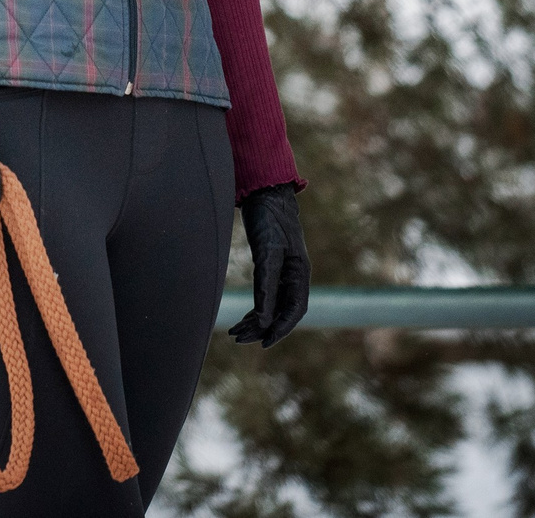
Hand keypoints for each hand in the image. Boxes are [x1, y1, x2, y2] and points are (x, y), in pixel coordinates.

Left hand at [229, 183, 308, 347]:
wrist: (265, 192)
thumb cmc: (269, 219)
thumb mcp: (268, 252)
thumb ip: (266, 286)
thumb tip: (262, 320)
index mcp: (300, 274)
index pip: (294, 311)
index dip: (280, 329)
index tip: (264, 342)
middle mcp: (293, 276)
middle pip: (281, 312)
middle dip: (262, 328)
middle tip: (238, 338)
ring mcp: (283, 272)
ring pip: (272, 306)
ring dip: (255, 321)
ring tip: (235, 333)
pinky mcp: (270, 266)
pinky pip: (266, 296)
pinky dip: (254, 309)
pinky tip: (242, 318)